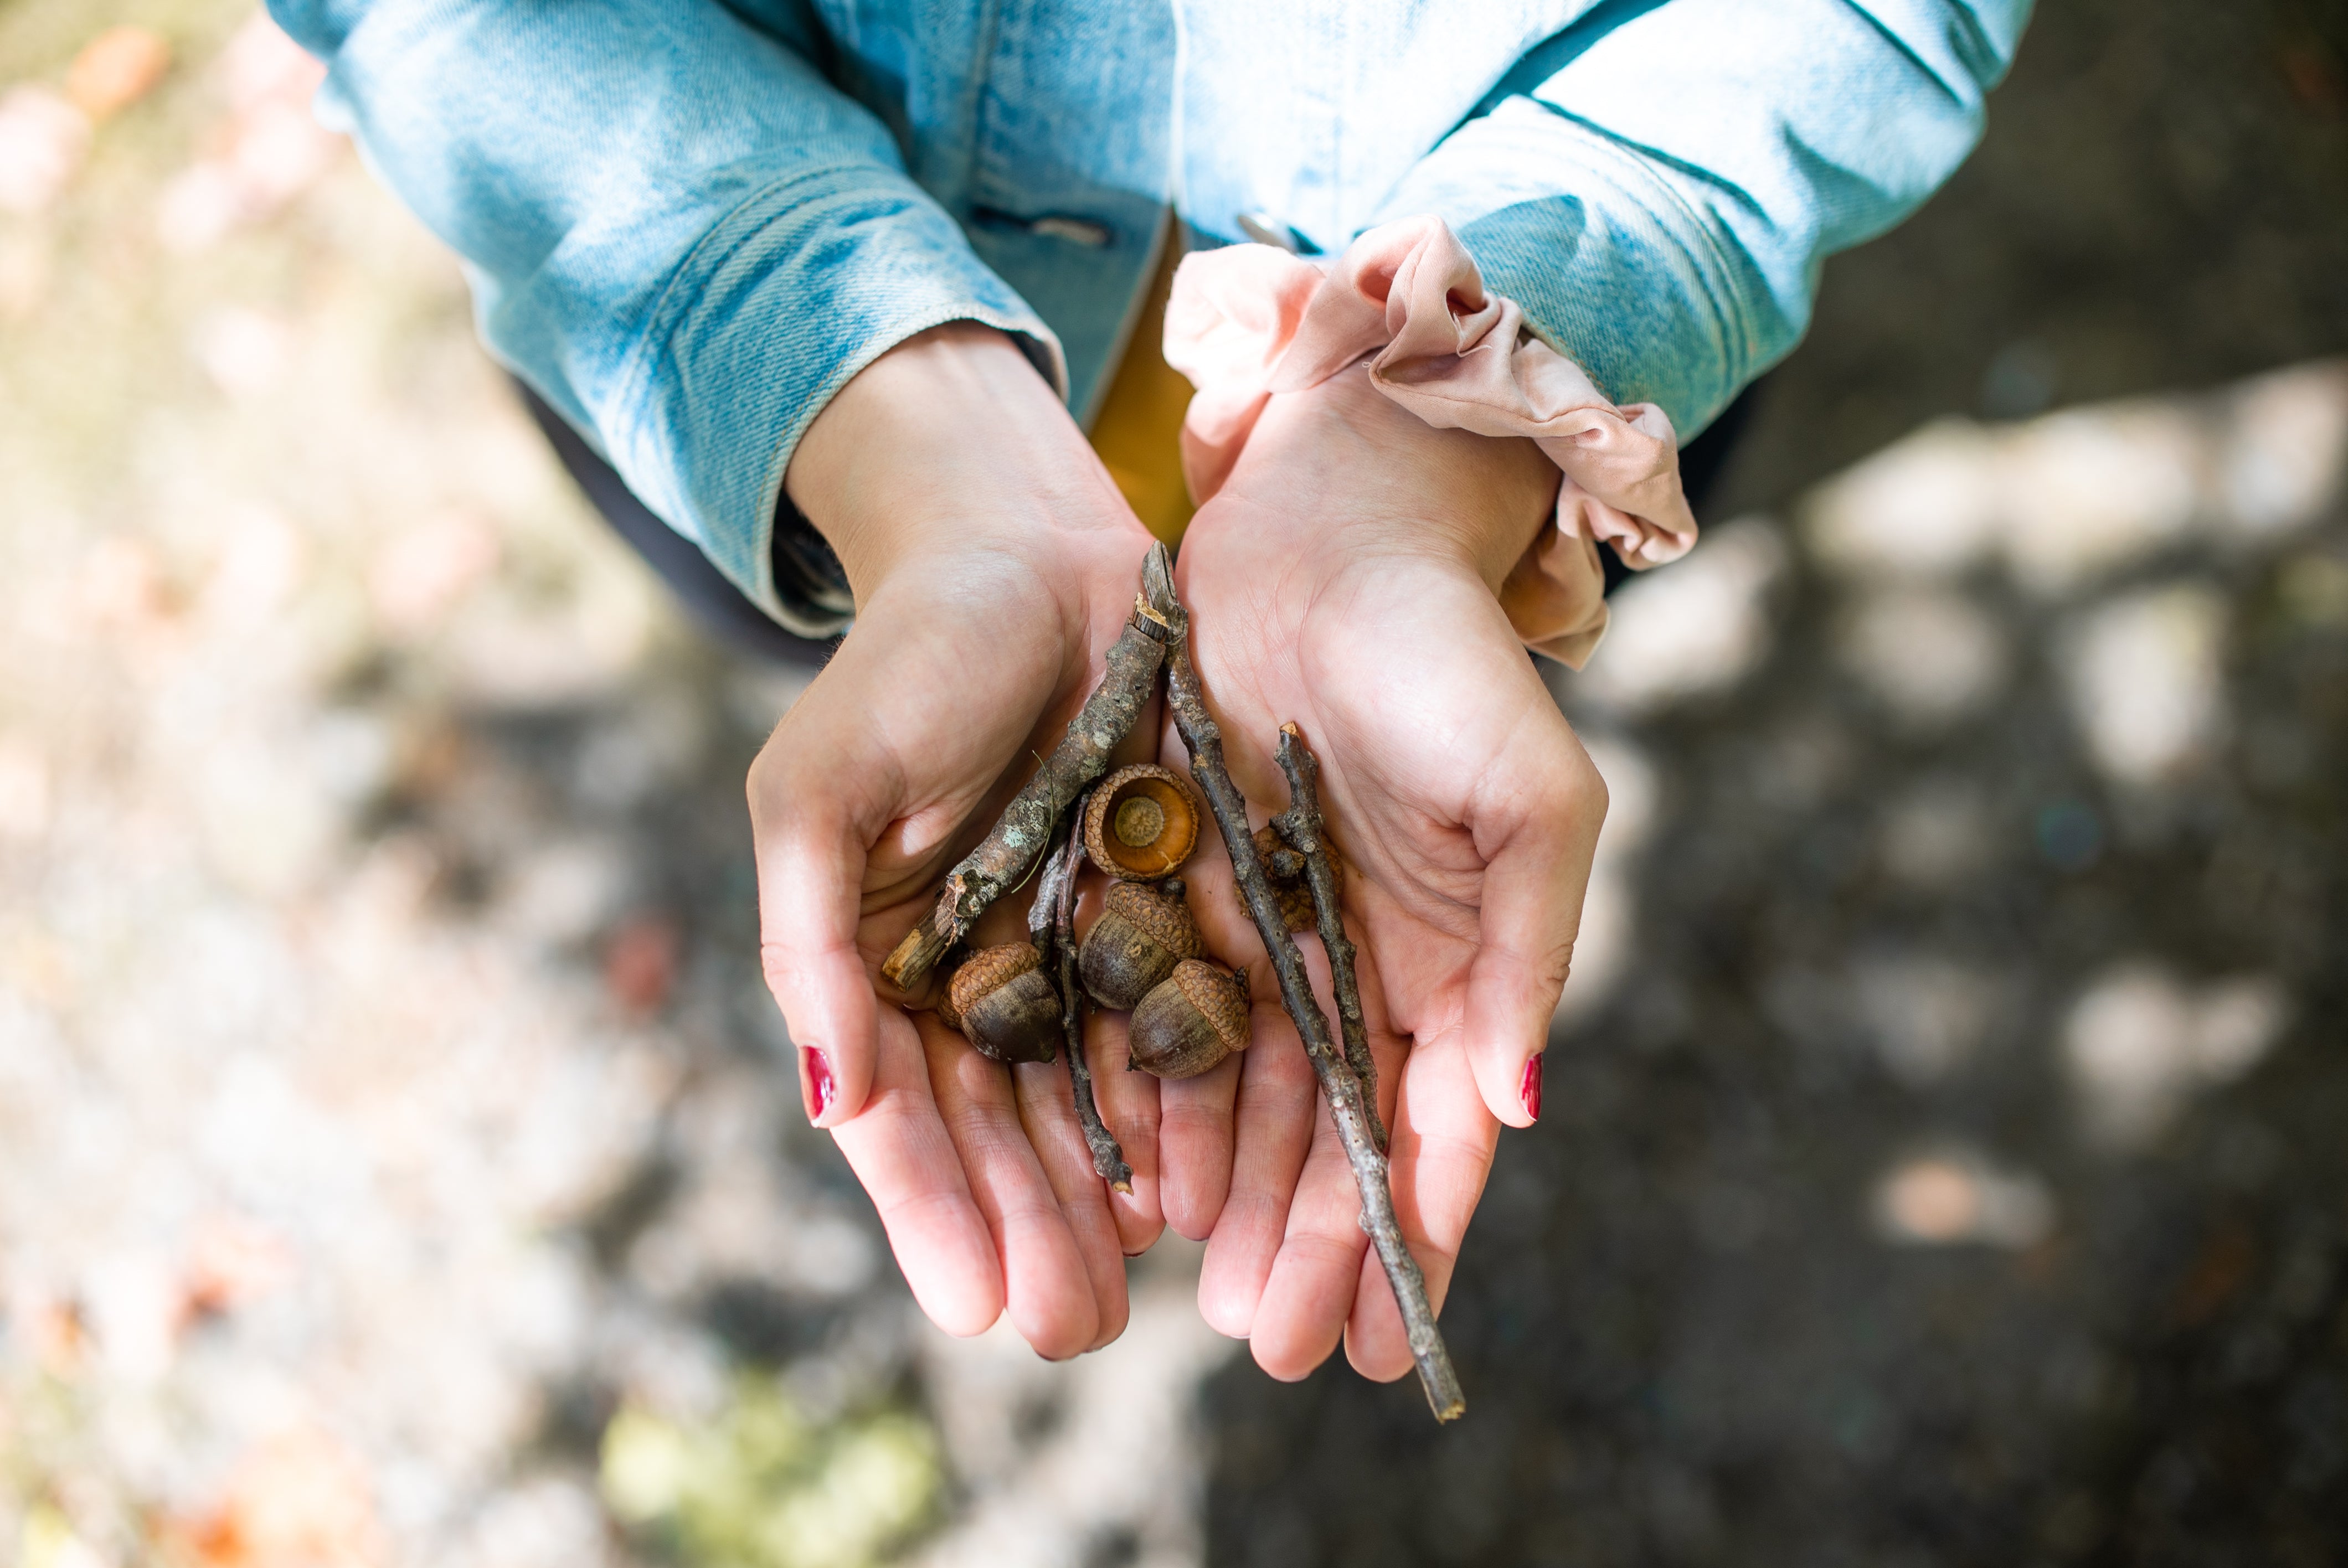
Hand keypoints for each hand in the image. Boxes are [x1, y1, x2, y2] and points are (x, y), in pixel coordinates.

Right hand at [749, 325, 1216, 1356]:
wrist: (1026, 552)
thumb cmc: (905, 667)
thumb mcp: (820, 794)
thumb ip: (816, 948)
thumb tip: (831, 1101)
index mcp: (882, 969)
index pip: (901, 1117)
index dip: (936, 1212)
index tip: (978, 1304)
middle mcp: (976, 982)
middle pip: (1001, 1135)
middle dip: (1033, 1232)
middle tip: (1074, 1328)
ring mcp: (1069, 954)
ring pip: (1088, 1103)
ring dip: (1111, 1197)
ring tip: (1146, 1284)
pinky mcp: (1160, 914)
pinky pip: (1174, 1026)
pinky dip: (1187, 1104)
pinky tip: (1208, 1179)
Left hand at [1166, 361, 1606, 1381]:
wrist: (1328, 532)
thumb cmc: (1448, 659)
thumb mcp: (1528, 797)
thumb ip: (1527, 950)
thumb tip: (1514, 1109)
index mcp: (1456, 960)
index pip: (1436, 1128)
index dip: (1408, 1234)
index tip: (1372, 1338)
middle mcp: (1362, 966)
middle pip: (1336, 1135)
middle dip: (1308, 1243)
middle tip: (1270, 1348)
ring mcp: (1270, 932)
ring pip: (1250, 1097)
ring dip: (1232, 1196)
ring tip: (1198, 1293)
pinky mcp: (1182, 887)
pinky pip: (1165, 1016)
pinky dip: (1157, 1098)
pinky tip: (1136, 1174)